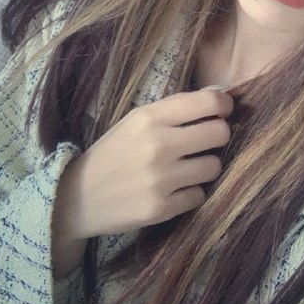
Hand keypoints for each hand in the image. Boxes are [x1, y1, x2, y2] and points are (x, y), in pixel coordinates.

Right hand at [51, 89, 232, 274]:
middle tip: (205, 141)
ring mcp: (160, 179)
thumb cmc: (114, 152)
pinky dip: (190, 192)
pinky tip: (173, 189)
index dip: (224, 105)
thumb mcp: (137, 121)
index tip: (224, 110)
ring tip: (186, 167)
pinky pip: (199, 195)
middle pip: (220, 133)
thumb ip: (176, 108)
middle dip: (218, 136)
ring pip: (214, 166)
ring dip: (205, 166)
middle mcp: (158, 145)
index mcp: (149, 117)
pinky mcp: (161, 208)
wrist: (78, 196)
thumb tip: (221, 95)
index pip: (208, 102)